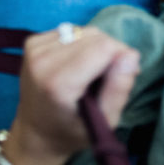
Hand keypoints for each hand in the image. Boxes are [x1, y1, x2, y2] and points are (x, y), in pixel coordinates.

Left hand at [1, 26, 140, 164]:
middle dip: (109, 51)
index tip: (123, 74)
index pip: (103, 46)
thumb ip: (119, 89)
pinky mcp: (32, 42)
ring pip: (83, 31)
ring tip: (91, 72)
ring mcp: (34, 49)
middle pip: (94, 35)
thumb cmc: (72, 131)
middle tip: (107, 77)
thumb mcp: (103, 123)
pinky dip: (79, 44)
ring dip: (95, 47)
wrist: (35, 133)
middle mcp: (42, 60)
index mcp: (58, 83)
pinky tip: (75, 64)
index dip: (121, 55)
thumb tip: (131, 55)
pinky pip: (70, 31)